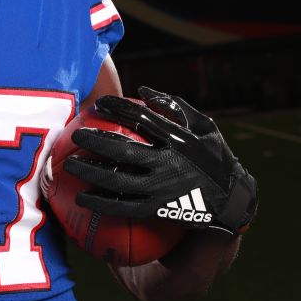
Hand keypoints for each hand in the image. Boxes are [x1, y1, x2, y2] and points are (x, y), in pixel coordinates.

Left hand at [63, 87, 257, 235]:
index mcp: (178, 139)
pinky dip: (101, 202)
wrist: (232, 200)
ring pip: (118, 181)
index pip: (142, 118)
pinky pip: (123, 207)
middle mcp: (168, 163)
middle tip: (75, 136)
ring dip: (90, 173)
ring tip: (68, 167)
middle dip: (95, 142)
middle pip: (123, 150)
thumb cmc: (215, 158)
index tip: (98, 105)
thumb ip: (175, 106)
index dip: (117, 109)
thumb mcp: (204, 127)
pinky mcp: (157, 210)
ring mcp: (161, 188)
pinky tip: (82, 198)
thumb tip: (143, 89)